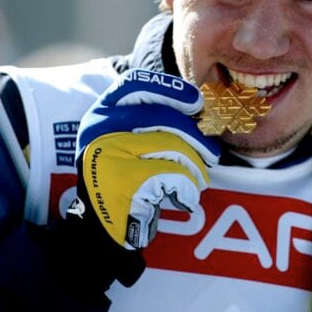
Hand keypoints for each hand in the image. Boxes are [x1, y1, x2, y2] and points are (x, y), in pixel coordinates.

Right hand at [75, 69, 219, 248]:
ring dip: (195, 165)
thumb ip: (151, 119)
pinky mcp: (123, 182)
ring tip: (199, 178)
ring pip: (172, 145)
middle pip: (162, 116)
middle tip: (211, 153)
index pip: (134, 83)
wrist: (100, 228)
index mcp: (101, 113)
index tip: (195, 101)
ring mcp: (109, 154)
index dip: (169, 88)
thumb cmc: (124, 180)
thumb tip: (200, 105)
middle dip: (195, 135)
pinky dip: (187, 187)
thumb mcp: (125, 141)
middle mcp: (100, 129)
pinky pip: (172, 174)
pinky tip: (186, 198)